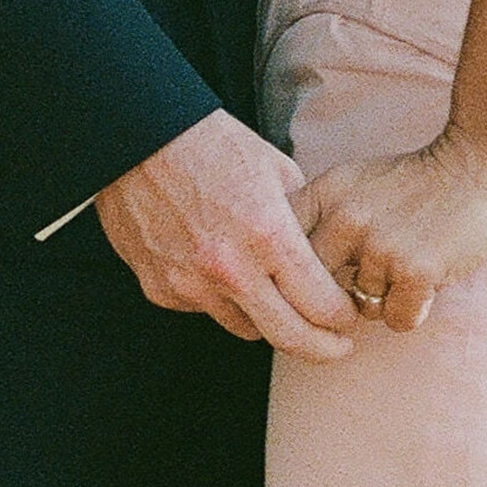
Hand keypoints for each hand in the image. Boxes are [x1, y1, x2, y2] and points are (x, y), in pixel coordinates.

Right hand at [94, 112, 361, 360]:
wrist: (138, 137)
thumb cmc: (212, 143)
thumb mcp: (276, 169)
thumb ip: (302, 215)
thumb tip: (320, 246)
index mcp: (268, 235)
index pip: (320, 304)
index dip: (342, 317)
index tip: (347, 316)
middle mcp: (231, 269)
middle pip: (290, 337)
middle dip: (322, 348)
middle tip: (336, 346)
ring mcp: (192, 285)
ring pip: (246, 328)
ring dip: (266, 317)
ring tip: (271, 292)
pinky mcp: (160, 289)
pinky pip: (204, 308)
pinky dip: (219, 297)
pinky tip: (218, 266)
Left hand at [293, 132, 486, 334]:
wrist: (482, 165)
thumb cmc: (418, 183)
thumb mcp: (355, 182)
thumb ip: (319, 217)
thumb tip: (283, 274)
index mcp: (326, 194)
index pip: (278, 249)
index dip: (287, 276)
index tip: (305, 284)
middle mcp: (345, 219)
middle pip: (312, 291)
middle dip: (333, 301)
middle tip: (364, 287)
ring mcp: (380, 245)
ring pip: (360, 310)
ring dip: (384, 299)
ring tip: (409, 265)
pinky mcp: (415, 270)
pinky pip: (396, 320)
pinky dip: (413, 310)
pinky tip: (428, 281)